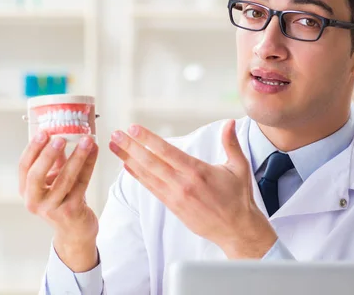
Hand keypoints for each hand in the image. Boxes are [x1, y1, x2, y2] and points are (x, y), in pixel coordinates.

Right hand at [19, 132, 99, 271]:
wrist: (75, 230)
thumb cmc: (63, 200)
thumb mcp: (53, 179)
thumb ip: (55, 159)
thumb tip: (62, 131)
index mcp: (26, 190)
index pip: (24, 167)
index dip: (32, 149)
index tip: (43, 132)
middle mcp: (35, 201)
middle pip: (36, 175)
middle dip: (48, 154)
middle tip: (60, 137)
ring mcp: (52, 208)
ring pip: (64, 179)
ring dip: (77, 157)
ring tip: (86, 140)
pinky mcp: (71, 211)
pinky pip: (81, 184)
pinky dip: (89, 165)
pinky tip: (94, 152)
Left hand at [109, 120, 276, 258]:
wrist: (236, 230)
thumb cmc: (238, 197)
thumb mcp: (239, 167)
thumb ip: (231, 143)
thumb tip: (229, 122)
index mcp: (197, 172)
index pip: (167, 151)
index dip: (149, 139)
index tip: (134, 128)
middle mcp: (183, 184)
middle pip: (151, 162)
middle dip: (131, 147)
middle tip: (116, 134)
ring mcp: (175, 196)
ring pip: (147, 175)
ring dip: (128, 159)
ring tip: (114, 147)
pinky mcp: (173, 206)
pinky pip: (151, 188)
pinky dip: (138, 176)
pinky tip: (127, 165)